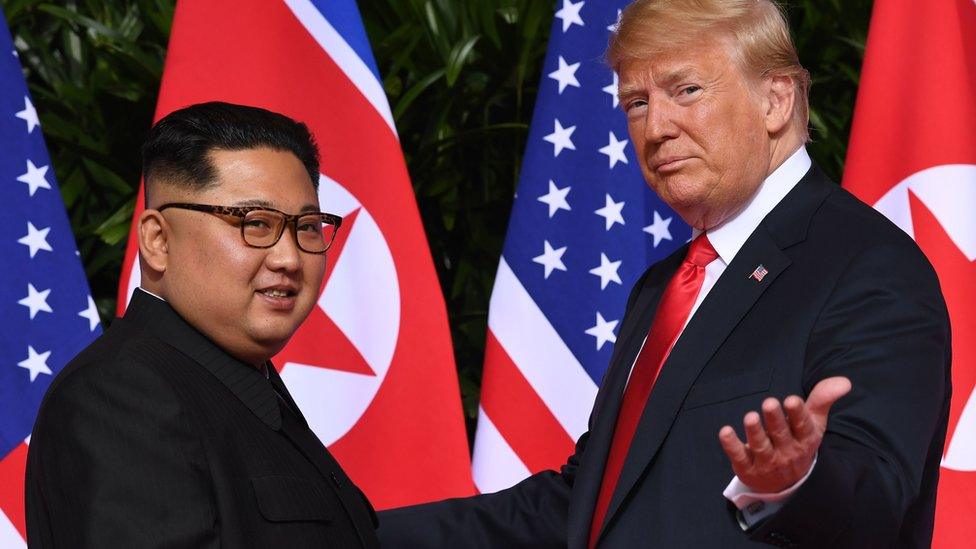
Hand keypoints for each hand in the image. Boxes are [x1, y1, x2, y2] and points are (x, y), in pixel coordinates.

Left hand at [718, 376, 851, 492]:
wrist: (787, 483)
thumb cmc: (798, 442)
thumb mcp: (813, 423)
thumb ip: (823, 399)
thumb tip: (844, 382)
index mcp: (804, 439)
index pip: (802, 426)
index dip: (797, 414)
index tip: (791, 400)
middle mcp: (787, 451)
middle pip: (780, 435)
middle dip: (775, 419)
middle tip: (769, 403)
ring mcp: (767, 462)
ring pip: (761, 446)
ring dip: (755, 432)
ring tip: (750, 417)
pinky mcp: (748, 468)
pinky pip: (739, 456)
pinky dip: (732, 445)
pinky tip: (725, 432)